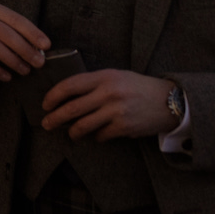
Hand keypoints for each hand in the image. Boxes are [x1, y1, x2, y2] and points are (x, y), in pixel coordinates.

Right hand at [0, 2, 49, 81]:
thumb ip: (17, 34)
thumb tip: (40, 50)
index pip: (16, 19)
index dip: (32, 32)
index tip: (46, 46)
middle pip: (5, 32)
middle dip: (24, 49)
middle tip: (39, 63)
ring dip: (12, 59)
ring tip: (25, 71)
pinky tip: (7, 77)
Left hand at [41, 70, 178, 139]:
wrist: (169, 101)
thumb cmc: (137, 87)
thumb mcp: (116, 76)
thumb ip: (93, 83)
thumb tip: (66, 96)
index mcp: (104, 77)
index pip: (69, 85)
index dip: (53, 96)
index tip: (45, 104)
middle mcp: (108, 93)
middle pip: (72, 108)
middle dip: (54, 118)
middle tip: (46, 123)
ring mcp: (116, 111)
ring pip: (83, 125)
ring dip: (72, 132)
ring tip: (70, 133)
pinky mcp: (124, 127)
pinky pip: (100, 135)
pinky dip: (96, 136)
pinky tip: (96, 135)